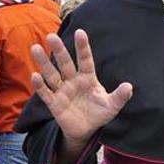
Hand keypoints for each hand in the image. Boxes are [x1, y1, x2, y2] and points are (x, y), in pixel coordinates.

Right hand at [30, 29, 132, 143]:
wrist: (86, 130)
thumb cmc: (99, 113)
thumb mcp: (112, 106)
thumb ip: (119, 97)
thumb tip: (129, 87)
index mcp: (88, 78)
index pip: (85, 60)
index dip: (82, 47)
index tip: (80, 32)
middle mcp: (73, 81)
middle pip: (65, 63)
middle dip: (59, 50)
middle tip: (51, 36)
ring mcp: (62, 91)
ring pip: (52, 74)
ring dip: (44, 63)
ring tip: (35, 48)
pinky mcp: (54, 103)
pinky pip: (46, 93)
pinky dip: (40, 85)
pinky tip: (35, 76)